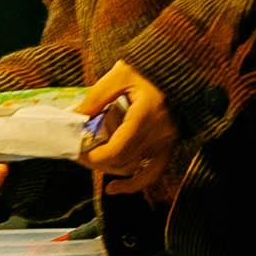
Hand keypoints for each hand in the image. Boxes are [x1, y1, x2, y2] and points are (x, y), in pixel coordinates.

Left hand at [76, 63, 180, 195]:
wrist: (182, 67)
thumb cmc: (149, 68)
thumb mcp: (119, 75)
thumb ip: (96, 98)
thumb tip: (73, 117)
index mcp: (146, 116)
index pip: (116, 151)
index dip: (93, 157)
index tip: (75, 150)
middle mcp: (159, 134)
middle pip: (122, 162)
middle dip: (96, 161)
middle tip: (76, 152)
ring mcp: (167, 142)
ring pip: (134, 169)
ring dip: (110, 167)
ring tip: (90, 159)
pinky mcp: (169, 145)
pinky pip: (153, 173)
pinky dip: (133, 183)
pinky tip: (114, 188)